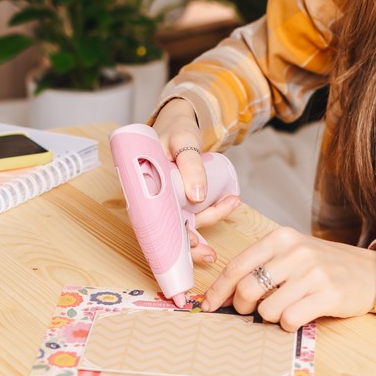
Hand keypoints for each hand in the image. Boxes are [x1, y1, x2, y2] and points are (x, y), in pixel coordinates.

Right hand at [152, 98, 238, 263]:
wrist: (180, 121)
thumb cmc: (174, 129)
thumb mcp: (182, 141)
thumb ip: (190, 166)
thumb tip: (198, 197)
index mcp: (143, 190)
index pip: (153, 224)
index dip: (168, 242)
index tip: (188, 247)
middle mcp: (155, 199)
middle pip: (170, 229)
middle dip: (191, 245)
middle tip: (209, 254)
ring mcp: (171, 199)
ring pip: (188, 221)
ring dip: (210, 219)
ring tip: (231, 204)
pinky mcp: (184, 196)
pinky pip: (197, 210)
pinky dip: (213, 210)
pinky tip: (229, 203)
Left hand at [201, 226, 375, 330]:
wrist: (370, 272)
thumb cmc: (324, 265)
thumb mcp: (292, 253)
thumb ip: (261, 265)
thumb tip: (224, 292)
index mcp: (281, 238)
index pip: (237, 266)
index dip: (218, 290)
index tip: (208, 305)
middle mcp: (296, 253)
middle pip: (247, 290)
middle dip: (243, 307)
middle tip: (253, 310)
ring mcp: (313, 274)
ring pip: (267, 309)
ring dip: (269, 317)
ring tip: (284, 310)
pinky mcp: (328, 295)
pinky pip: (290, 319)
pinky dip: (288, 324)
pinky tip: (298, 316)